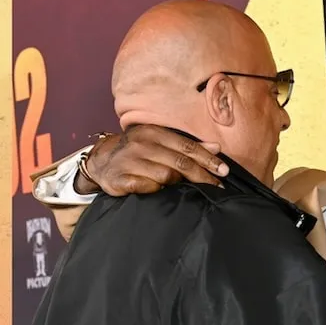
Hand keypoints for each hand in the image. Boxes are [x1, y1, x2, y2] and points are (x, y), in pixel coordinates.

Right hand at [76, 125, 229, 195]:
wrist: (102, 161)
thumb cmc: (138, 152)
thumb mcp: (161, 142)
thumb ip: (188, 146)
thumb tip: (216, 147)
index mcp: (154, 133)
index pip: (187, 146)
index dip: (207, 159)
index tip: (224, 171)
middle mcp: (142, 144)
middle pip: (179, 162)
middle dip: (202, 175)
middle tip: (218, 187)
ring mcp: (129, 161)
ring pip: (164, 175)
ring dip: (179, 184)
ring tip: (189, 190)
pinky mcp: (119, 179)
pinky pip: (145, 187)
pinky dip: (156, 189)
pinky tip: (161, 192)